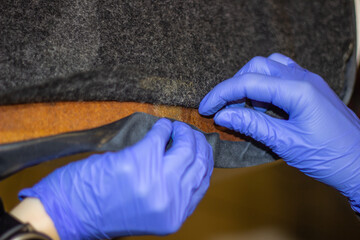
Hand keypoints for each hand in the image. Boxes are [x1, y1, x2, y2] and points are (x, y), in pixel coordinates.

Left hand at [18, 119, 212, 238]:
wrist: (71, 214)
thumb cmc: (105, 213)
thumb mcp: (149, 212)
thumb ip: (171, 193)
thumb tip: (187, 166)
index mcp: (174, 216)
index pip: (203, 182)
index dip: (204, 161)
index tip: (200, 149)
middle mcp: (169, 200)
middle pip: (199, 163)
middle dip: (198, 143)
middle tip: (190, 134)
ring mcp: (154, 181)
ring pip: (185, 148)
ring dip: (183, 132)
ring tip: (176, 128)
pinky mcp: (137, 161)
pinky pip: (159, 135)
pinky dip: (163, 126)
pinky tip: (161, 125)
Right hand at [199, 53, 359, 211]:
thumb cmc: (329, 157)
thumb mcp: (286, 143)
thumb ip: (252, 125)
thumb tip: (222, 115)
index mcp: (298, 90)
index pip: (249, 82)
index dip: (222, 94)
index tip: (206, 108)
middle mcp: (303, 78)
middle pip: (257, 67)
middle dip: (234, 86)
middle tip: (222, 109)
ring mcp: (308, 81)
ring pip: (269, 67)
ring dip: (249, 83)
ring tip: (241, 107)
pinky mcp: (310, 88)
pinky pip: (281, 75)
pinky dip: (264, 85)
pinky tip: (261, 104)